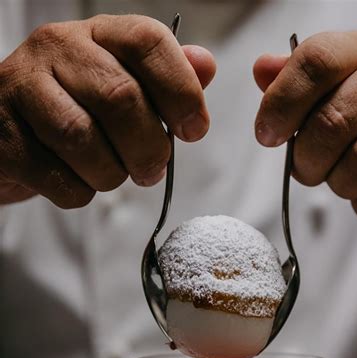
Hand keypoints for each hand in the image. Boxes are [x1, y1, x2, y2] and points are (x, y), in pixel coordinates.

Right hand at [0, 15, 215, 207]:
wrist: (6, 135)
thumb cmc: (75, 111)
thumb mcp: (122, 86)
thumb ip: (163, 79)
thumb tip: (205, 65)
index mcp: (97, 34)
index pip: (148, 41)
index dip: (181, 91)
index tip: (194, 130)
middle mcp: (56, 48)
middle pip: (121, 97)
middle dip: (149, 148)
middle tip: (151, 170)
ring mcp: (21, 88)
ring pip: (83, 139)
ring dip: (111, 174)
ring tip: (110, 175)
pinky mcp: (2, 137)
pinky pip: (58, 178)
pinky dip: (79, 192)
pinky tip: (76, 181)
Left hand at [254, 32, 356, 222]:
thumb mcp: (349, 75)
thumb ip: (302, 77)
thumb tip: (262, 71)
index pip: (317, 62)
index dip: (281, 103)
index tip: (267, 134)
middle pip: (332, 123)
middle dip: (306, 160)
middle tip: (306, 168)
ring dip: (338, 184)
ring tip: (343, 177)